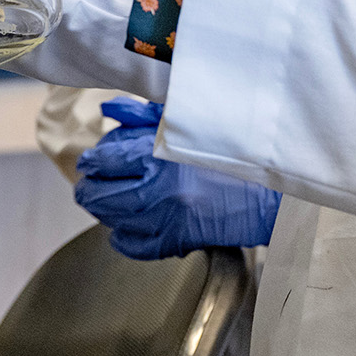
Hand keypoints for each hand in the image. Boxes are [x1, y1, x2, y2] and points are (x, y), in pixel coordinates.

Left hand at [75, 98, 279, 258]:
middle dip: (89, 190)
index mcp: (161, 153)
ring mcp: (166, 217)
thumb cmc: (229, 151)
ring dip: (103, 213)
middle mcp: (159, 187)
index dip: (93, 160)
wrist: (267, 187)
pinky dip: (123, 238)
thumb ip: (143, 115)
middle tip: (88, 185)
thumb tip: (109, 109)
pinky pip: (136, 245)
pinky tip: (122, 228)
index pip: (107, 159)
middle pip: (102, 195)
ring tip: (102, 203)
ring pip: (114, 221)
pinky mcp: (176, 240)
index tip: (91, 160)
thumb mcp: (187, 122)